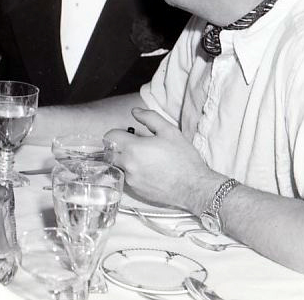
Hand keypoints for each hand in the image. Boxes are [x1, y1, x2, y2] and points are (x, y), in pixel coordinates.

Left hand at [104, 108, 218, 212]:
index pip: (109, 137)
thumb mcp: (169, 131)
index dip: (118, 133)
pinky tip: (150, 172)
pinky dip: (134, 173)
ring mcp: (131, 181)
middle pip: (110, 152)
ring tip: (146, 160)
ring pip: (119, 166)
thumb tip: (135, 112)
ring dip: (126, 161)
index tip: (128, 135)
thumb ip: (149, 118)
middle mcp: (128, 166)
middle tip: (136, 146)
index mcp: (133, 149)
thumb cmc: (183, 159)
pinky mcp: (137, 192)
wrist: (195, 188)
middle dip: (119, 147)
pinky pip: (128, 178)